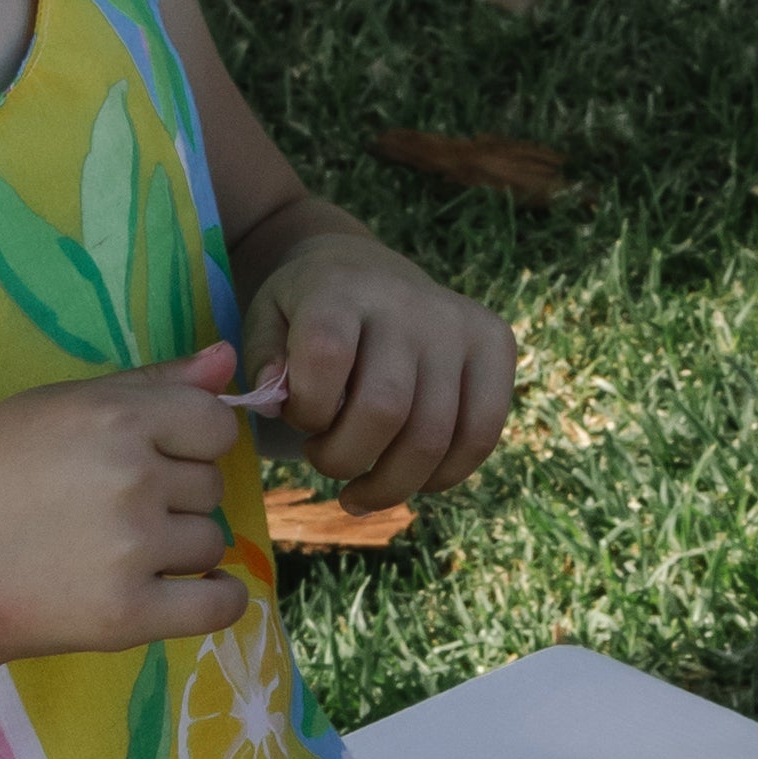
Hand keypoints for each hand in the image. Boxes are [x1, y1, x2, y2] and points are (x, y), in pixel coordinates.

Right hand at [0, 344, 250, 670]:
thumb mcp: (52, 406)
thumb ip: (147, 382)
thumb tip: (227, 359)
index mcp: (114, 418)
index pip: (216, 424)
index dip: (191, 442)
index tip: (154, 458)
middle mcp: (132, 478)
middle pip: (211, 485)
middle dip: (175, 496)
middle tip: (113, 509)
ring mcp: (134, 549)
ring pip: (211, 542)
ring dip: (179, 549)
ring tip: (117, 550)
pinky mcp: (131, 613)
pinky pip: (219, 607)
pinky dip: (216, 600)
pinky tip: (192, 591)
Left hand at [241, 230, 514, 499]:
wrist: (367, 271)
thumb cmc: (309, 310)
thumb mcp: (267, 319)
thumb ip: (261, 358)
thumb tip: (276, 397)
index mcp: (343, 288)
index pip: (326, 357)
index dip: (306, 409)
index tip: (298, 416)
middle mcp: (408, 302)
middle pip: (384, 409)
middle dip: (344, 460)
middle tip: (324, 459)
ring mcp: (458, 324)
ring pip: (432, 437)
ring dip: (390, 484)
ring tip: (362, 487)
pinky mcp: (496, 345)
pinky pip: (481, 435)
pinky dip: (443, 476)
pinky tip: (411, 480)